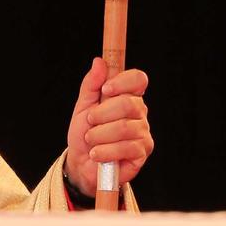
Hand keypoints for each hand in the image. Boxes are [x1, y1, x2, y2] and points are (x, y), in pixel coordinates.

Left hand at [64, 58, 152, 198]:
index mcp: (128, 96)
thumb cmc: (84, 132)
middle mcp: (140, 112)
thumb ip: (92, 85)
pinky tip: (97, 154)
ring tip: (91, 140)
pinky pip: (126, 147)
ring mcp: (143, 132)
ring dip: (100, 135)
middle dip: (102, 114)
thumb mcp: (83, 106)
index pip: (138, 79)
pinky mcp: (142, 152)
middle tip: (90, 122)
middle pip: (129, 103)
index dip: (122, 82)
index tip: (105, 90)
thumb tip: (99, 62)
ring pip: (125, 127)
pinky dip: (106, 151)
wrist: (82, 163)